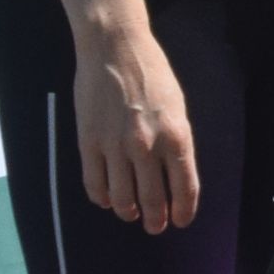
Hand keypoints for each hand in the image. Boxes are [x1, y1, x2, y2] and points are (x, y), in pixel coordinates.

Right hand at [71, 16, 199, 233]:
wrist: (114, 48)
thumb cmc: (151, 73)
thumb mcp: (177, 107)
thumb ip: (175, 141)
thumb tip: (173, 174)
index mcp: (176, 135)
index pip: (185, 187)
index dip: (184, 210)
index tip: (181, 220)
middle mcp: (147, 146)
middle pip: (153, 199)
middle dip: (156, 219)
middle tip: (155, 226)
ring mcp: (115, 146)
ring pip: (122, 198)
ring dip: (128, 212)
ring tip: (130, 214)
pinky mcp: (88, 142)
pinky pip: (95, 184)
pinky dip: (102, 198)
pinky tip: (107, 199)